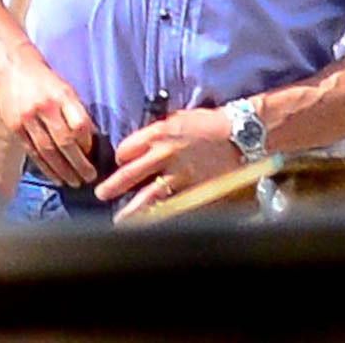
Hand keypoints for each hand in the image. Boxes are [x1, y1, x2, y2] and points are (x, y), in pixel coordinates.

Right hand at [0, 42, 96, 186]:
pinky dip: (45, 167)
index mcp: (62, 95)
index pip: (79, 124)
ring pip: (47, 151)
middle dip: (78, 163)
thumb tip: (91, 138)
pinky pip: (33, 152)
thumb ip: (76, 111)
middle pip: (64, 141)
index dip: (88, 142)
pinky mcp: (15, 127)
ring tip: (73, 182)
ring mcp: (28, 118)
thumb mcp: (66, 88)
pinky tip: (55, 177)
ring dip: (62, 170)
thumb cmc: (45, 79)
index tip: (94, 154)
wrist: (13, 67)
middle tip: (89, 177)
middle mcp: (45, 107)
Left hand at [94, 107, 239, 221]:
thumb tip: (145, 147)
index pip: (127, 149)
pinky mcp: (194, 192)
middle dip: (112, 187)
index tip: (120, 162)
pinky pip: (171, 208)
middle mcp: (164, 155)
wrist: (243, 133)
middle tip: (101, 194)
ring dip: (130, 210)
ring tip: (120, 220)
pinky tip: (153, 225)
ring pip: (146, 197)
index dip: (121, 157)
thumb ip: (160, 135)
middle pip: (129, 175)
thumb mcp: (181, 119)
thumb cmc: (213, 123)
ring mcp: (178, 176)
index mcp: (160, 133)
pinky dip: (160, 217)